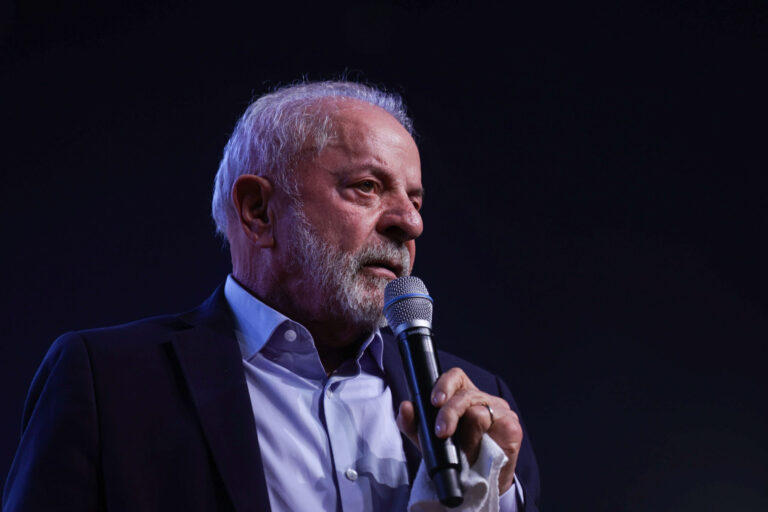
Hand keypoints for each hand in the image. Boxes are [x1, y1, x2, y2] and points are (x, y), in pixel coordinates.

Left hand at [396, 367, 521, 494]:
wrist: (478, 485)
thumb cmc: (455, 457)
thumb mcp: (429, 441)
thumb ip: (413, 424)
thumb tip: (405, 408)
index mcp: (463, 396)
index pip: (455, 377)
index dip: (444, 385)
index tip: (434, 402)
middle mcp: (483, 399)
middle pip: (465, 394)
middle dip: (448, 414)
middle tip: (441, 433)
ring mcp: (501, 411)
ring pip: (479, 411)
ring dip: (466, 435)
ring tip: (462, 451)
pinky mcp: (512, 427)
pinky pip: (496, 426)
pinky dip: (482, 441)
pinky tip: (481, 451)